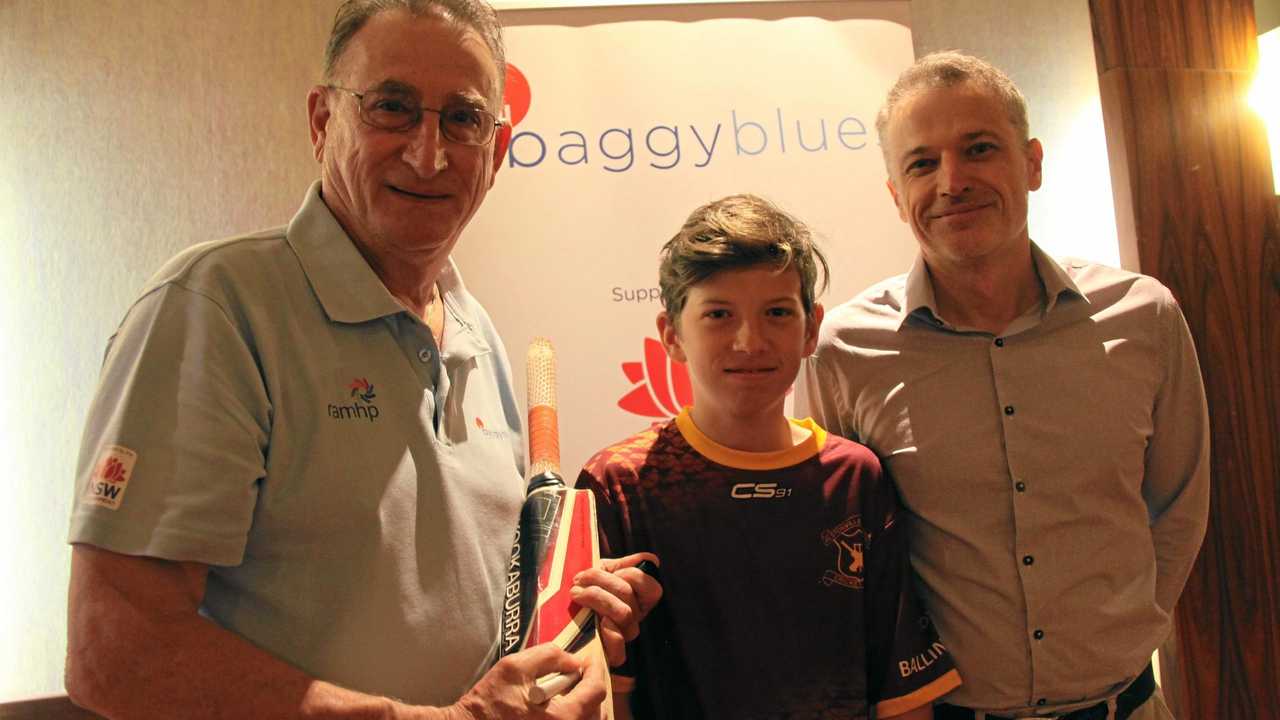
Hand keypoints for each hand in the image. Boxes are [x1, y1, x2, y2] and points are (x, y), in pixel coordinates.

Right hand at [448, 643, 605, 719]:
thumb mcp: (514, 667)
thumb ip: (548, 656)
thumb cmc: (488, 702)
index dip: (596, 670)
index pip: (596, 691)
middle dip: (592, 690)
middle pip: (599, 713)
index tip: (590, 659)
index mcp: (562, 718)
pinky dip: (576, 718)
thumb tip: (573, 660)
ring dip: (587, 708)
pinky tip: (562, 709)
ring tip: (572, 693)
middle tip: (580, 675)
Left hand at [569, 552, 662, 666]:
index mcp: (637, 600)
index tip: (609, 569)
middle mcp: (634, 619)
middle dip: (602, 580)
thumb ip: (624, 564)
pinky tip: (595, 620)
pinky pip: (620, 650)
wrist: (557, 612)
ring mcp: (623, 637)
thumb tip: (650, 559)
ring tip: (576, 593)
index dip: (633, 575)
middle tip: (580, 579)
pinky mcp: (610, 655)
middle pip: (629, 595)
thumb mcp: (603, 572)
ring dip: (597, 597)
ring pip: (624, 613)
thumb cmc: (584, 591)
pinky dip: (611, 633)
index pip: (653, 589)